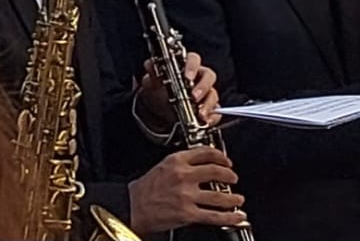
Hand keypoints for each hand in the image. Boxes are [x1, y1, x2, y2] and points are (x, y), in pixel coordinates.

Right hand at [126, 147, 244, 233]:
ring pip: (220, 196)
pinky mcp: (188, 214)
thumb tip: (203, 165)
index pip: (204, 152)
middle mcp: (182, 176)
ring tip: (238, 199)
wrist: (132, 207)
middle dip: (230, 175)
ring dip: (234, 198)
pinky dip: (230, 217)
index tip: (226, 161)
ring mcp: (186, 195)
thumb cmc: (144, 189)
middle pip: (216, 172)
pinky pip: (216, 216)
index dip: (220, 156)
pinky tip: (237, 216)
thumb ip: (181, 164)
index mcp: (175, 161)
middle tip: (234, 178)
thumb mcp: (161, 167)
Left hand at [138, 53, 220, 130]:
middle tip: (194, 96)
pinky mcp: (210, 108)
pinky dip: (212, 117)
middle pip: (209, 76)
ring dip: (208, 104)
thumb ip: (152, 71)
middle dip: (203, 87)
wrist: (158, 110)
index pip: (194, 59)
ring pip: (213, 95)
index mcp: (186, 66)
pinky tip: (205, 120)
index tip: (187, 77)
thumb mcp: (153, 80)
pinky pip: (216, 112)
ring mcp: (206, 93)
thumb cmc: (159, 90)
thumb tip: (150, 64)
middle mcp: (199, 78)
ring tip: (199, 113)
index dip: (192, 66)